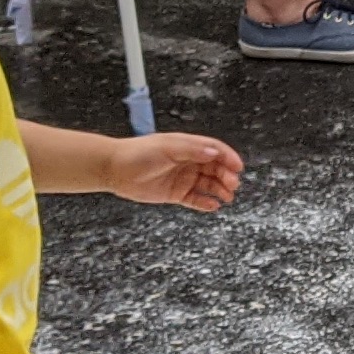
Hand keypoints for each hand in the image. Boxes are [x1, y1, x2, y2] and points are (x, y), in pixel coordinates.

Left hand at [107, 132, 242, 209]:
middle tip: (232, 185)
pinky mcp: (175, 193)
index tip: (238, 167)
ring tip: (226, 198)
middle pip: (215, 168)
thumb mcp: (167, 147)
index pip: (215, 150)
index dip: (228, 157)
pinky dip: (205, 203)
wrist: (114, 169)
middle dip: (226, 176)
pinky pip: (195, 199)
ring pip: (208, 184)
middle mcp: (188, 162)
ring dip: (219, 190)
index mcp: (188, 147)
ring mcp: (182, 178)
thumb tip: (214, 152)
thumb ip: (191, 150)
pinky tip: (213, 206)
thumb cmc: (139, 153)